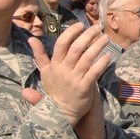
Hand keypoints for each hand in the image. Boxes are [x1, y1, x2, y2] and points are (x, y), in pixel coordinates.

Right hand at [23, 24, 110, 138]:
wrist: (60, 114)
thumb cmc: (55, 91)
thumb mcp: (45, 73)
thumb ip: (39, 56)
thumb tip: (31, 39)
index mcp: (54, 65)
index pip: (61, 44)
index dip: (71, 32)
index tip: (80, 25)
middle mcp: (63, 71)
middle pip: (76, 48)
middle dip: (87, 36)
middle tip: (97, 28)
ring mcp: (74, 79)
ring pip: (87, 58)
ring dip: (97, 46)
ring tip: (106, 38)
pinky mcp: (84, 88)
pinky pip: (94, 73)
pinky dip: (102, 63)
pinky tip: (108, 56)